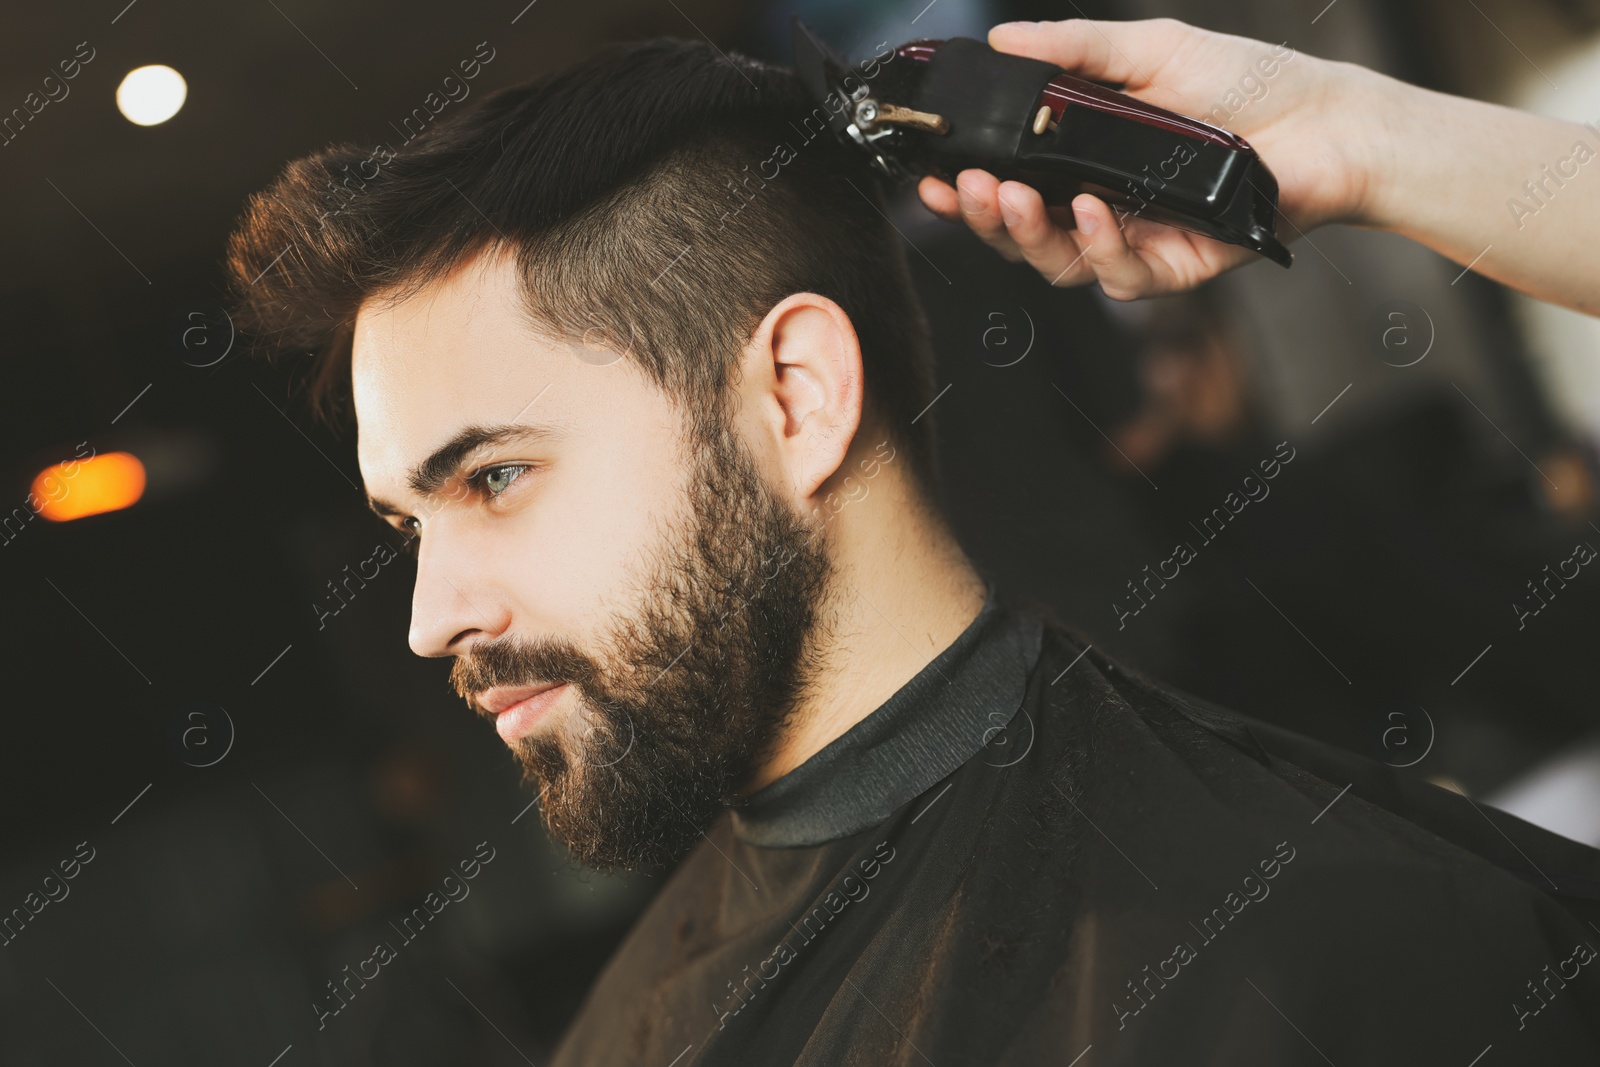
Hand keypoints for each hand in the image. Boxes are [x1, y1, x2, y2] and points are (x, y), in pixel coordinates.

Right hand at [917, 18, 1382, 298]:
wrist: (1325, 120)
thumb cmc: (1245, 84)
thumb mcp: (1147, 49)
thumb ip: (1072, 50)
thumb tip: (1002, 40)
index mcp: (1086, 162)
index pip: (1011, 187)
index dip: (966, 191)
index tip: (931, 177)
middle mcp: (1104, 208)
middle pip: (1023, 237)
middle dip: (983, 218)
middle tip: (963, 187)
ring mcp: (1138, 242)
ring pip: (1060, 265)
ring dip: (1026, 236)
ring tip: (1011, 198)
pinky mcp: (1177, 269)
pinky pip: (1122, 277)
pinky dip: (1101, 244)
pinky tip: (1091, 210)